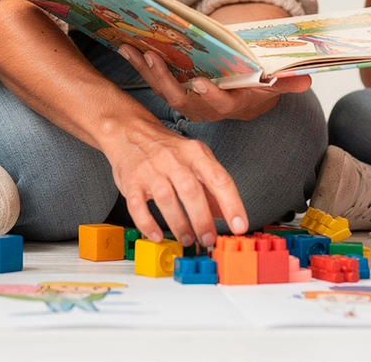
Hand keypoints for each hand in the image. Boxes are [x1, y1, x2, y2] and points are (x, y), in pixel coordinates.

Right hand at [104, 119, 247, 249]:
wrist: (130, 132)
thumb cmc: (167, 149)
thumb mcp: (195, 159)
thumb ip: (211, 186)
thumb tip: (226, 214)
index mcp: (195, 153)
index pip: (219, 178)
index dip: (232, 204)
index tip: (240, 226)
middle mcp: (173, 159)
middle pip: (191, 190)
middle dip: (202, 219)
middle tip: (209, 239)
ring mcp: (150, 169)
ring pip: (166, 198)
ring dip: (179, 224)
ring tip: (188, 239)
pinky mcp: (131, 181)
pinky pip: (138, 205)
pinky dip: (147, 223)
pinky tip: (157, 235)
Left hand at [117, 45, 311, 122]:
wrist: (241, 97)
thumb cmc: (256, 87)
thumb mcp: (274, 84)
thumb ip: (287, 82)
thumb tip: (306, 79)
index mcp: (229, 105)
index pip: (220, 104)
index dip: (211, 95)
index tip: (202, 82)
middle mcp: (204, 107)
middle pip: (181, 98)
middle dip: (165, 78)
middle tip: (154, 58)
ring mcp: (186, 100)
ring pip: (163, 89)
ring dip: (147, 70)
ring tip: (132, 49)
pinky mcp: (173, 90)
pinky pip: (155, 79)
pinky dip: (141, 64)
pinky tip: (126, 47)